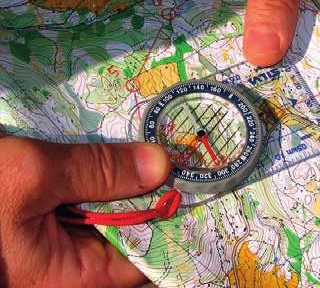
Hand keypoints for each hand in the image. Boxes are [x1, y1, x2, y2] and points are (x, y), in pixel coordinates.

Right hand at [0, 135, 169, 287]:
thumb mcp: (34, 177)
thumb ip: (99, 170)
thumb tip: (160, 163)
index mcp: (73, 275)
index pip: (143, 255)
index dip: (168, 219)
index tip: (191, 182)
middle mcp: (69, 260)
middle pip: (127, 225)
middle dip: (146, 188)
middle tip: (171, 149)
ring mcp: (58, 235)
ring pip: (106, 206)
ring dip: (121, 174)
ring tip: (146, 140)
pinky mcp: (46, 212)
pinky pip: (83, 194)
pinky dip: (96, 169)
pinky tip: (111, 141)